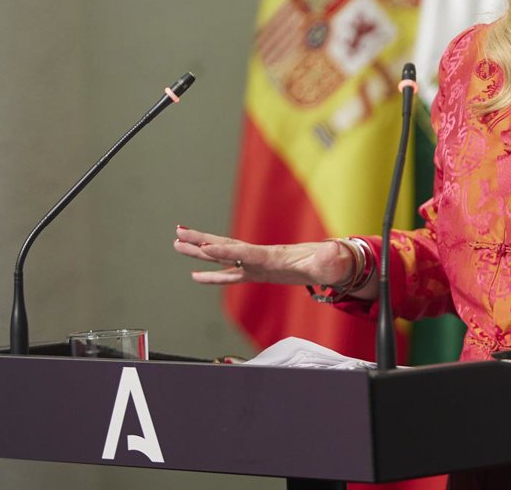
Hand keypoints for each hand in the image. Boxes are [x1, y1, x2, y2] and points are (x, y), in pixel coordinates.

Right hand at [173, 226, 353, 287]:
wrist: (333, 263)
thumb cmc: (332, 262)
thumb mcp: (332, 262)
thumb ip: (329, 259)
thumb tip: (332, 251)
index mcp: (276, 256)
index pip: (246, 253)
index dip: (226, 251)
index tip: (205, 246)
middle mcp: (262, 257)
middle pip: (227, 247)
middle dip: (202, 241)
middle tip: (178, 233)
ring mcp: (258, 265)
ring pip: (223, 258)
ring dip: (200, 252)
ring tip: (177, 244)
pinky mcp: (259, 273)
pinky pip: (231, 275)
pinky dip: (213, 275)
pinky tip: (196, 276)